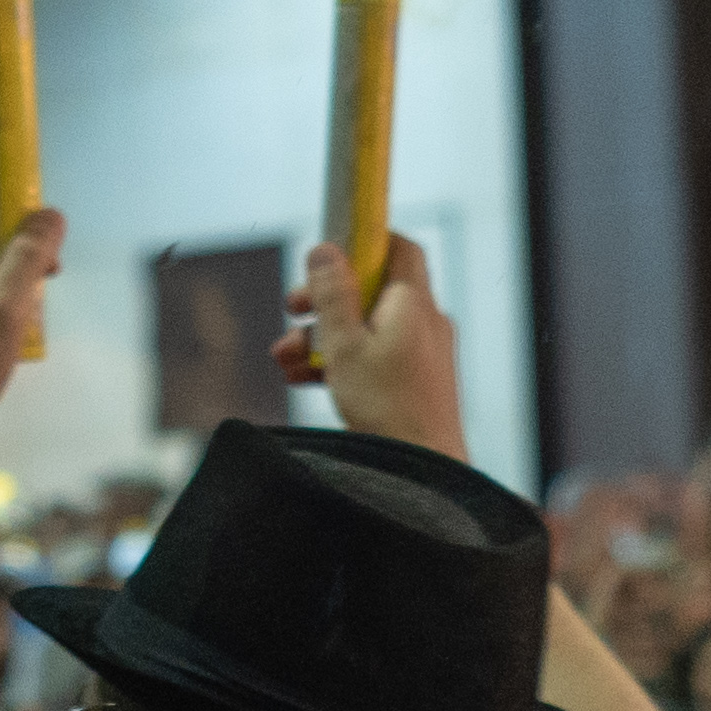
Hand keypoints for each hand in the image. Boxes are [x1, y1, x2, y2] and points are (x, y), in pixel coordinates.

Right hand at [273, 234, 464, 455]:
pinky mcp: (414, 381)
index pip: (398, 248)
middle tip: (292, 310)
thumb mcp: (344, 345)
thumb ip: (333, 295)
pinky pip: (375, 356)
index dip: (363, 242)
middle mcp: (424, 322)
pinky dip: (342, 360)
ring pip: (367, 327)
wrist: (424, 468)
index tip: (328, 254)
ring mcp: (422, 353)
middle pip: (372, 290)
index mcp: (412, 303)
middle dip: (325, 300)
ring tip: (285, 358)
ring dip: (323, 337)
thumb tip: (325, 250)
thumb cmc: (387, 408)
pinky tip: (303, 378)